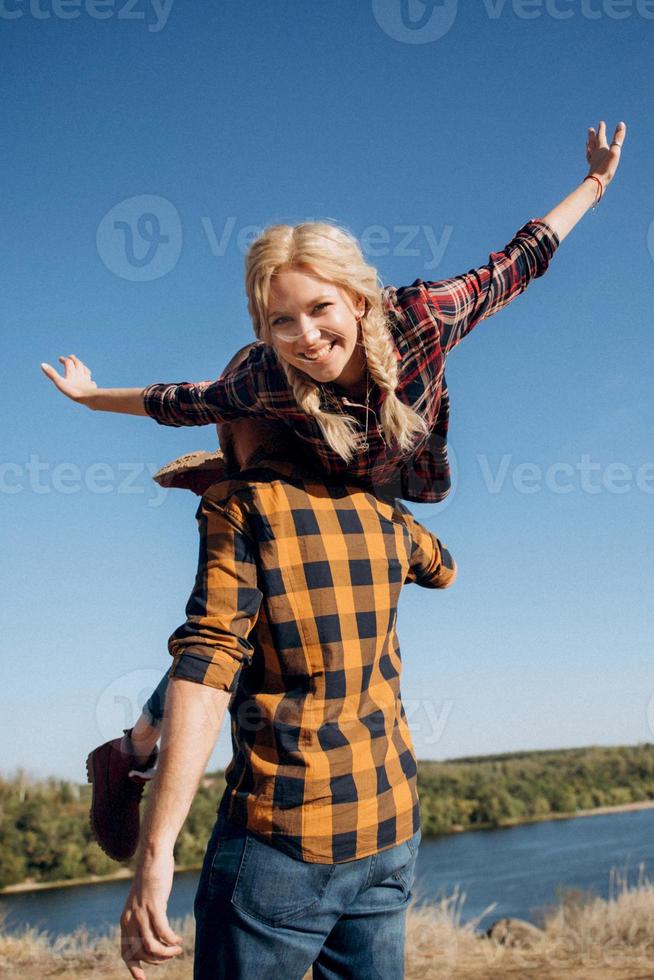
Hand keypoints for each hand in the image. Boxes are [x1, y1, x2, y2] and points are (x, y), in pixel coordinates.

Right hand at [40, 354, 97, 403]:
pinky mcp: (92, 388)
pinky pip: (91, 382)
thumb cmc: (73, 391)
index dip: (64, 360)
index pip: (68, 362)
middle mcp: (80, 374)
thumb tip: (42, 364)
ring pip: (86, 371)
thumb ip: (52, 374)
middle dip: (74, 360)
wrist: (90, 398)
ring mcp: (87, 381)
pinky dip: (89, 380)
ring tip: (82, 366)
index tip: (60, 359)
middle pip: (78, 364)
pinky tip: (91, 381)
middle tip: (71, 356)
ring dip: (83, 367)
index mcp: (72, 372)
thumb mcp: (60, 382)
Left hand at [120, 851, 182, 979]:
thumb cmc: (151, 877)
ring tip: (177, 949)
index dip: (134, 968)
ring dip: (166, 953)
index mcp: (125, 920)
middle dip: (158, 959)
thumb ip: (144, 917)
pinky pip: (162, 932)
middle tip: (171, 954)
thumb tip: (154, 935)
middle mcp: (130, 919)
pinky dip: (171, 940)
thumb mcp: (143, 901)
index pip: (126, 952)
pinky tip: (178, 939)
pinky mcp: (154, 905)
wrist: (153, 855)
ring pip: (151, 946)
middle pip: (141, 953)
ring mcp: (141, 913)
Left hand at [586, 119, 626, 188]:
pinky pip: (590, 161)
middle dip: (592, 136)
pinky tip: (590, 160)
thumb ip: (618, 138)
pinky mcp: (593, 170)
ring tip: (586, 143)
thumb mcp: (615, 151)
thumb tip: (621, 124)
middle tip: (589, 129)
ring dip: (589, 146)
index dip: (601, 129)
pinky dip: (589, 157)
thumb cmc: (606, 168)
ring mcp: (593, 162)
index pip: (601, 137)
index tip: (601, 123)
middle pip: (593, 143)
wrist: (597, 183)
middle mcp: (595, 154)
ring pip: (590, 152)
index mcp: (601, 149)